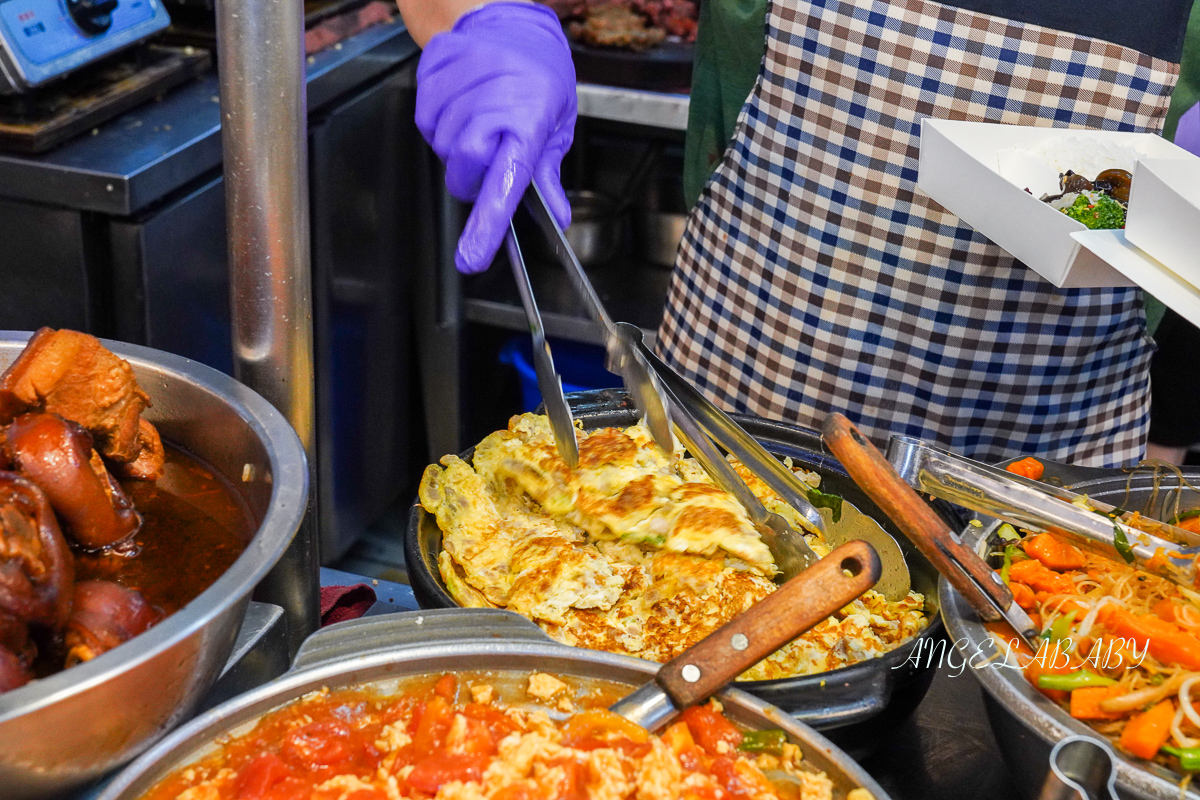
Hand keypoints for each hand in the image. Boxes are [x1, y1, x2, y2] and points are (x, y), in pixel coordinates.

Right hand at [416, 2, 575, 273]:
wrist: (510, 23)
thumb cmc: (540, 76)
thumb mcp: (556, 126)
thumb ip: (548, 174)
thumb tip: (558, 217)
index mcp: (529, 119)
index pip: (504, 183)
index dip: (487, 224)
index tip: (472, 258)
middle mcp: (492, 98)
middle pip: (463, 168)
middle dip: (471, 176)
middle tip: (488, 156)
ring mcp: (459, 81)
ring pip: (441, 145)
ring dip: (455, 146)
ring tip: (479, 120)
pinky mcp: (433, 70)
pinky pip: (425, 118)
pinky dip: (439, 121)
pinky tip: (460, 104)